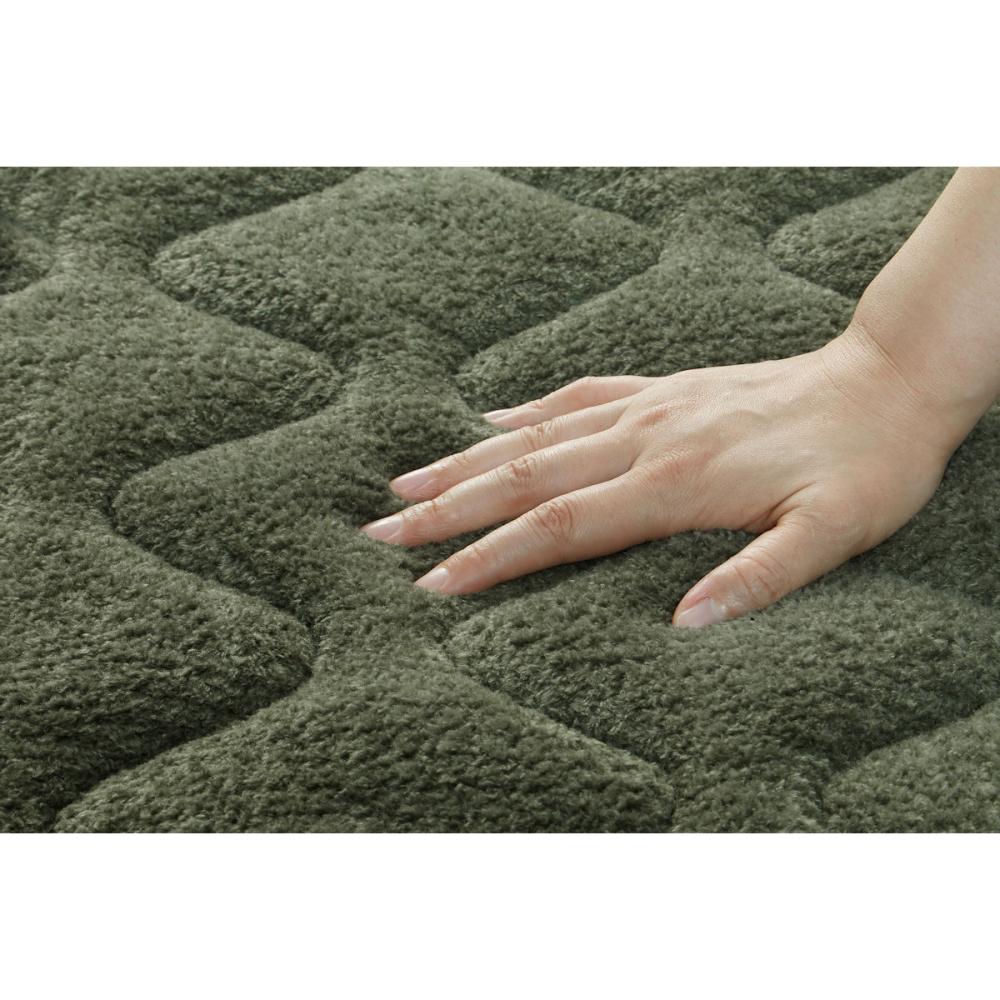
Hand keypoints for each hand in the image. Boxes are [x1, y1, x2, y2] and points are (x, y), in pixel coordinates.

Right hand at [361, 324, 954, 626]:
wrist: (887, 380)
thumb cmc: (864, 465)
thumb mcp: (834, 532)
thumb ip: (758, 578)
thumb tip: (684, 629)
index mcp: (678, 482)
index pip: (561, 526)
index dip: (492, 558)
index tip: (431, 584)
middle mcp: (647, 438)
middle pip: (526, 477)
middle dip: (447, 509)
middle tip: (380, 531)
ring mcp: (648, 407)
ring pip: (536, 435)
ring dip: (465, 461)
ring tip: (403, 480)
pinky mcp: (660, 389)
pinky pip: (576, 396)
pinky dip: (523, 413)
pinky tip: (487, 422)